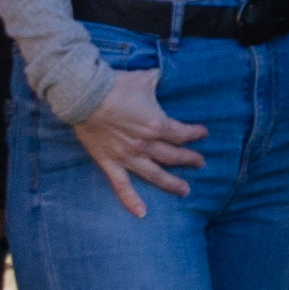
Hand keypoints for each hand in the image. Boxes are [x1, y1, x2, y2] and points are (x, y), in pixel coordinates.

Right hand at [72, 66, 210, 217]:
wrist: (85, 95)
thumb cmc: (115, 85)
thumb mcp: (144, 79)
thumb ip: (157, 80)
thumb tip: (162, 75)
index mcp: (156, 125)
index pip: (182, 133)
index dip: (194, 134)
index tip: (203, 134)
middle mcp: (145, 145)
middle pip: (173, 156)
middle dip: (189, 159)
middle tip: (200, 163)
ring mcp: (128, 157)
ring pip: (155, 175)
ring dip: (172, 183)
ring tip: (185, 190)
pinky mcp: (110, 163)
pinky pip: (122, 186)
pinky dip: (131, 201)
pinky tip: (141, 213)